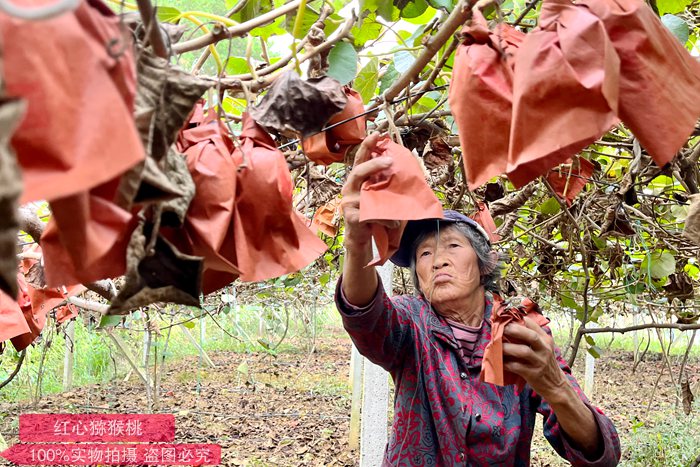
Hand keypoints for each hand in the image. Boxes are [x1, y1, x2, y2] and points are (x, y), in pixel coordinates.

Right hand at [340, 132, 397, 248]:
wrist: (362, 238)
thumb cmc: (373, 213)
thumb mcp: (380, 195)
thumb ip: (386, 182)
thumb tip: (406, 165)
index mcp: (357, 180)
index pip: (360, 158)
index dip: (367, 145)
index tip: (377, 133)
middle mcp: (350, 188)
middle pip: (358, 171)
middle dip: (373, 164)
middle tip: (389, 161)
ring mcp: (348, 202)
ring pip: (367, 196)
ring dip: (384, 199)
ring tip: (400, 202)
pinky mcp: (352, 218)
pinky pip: (371, 215)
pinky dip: (385, 219)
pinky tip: (395, 223)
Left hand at [502, 316, 568, 398]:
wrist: (556, 385)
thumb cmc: (546, 364)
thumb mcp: (544, 348)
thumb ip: (533, 338)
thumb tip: (512, 326)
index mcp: (546, 340)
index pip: (534, 325)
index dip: (520, 319)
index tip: (507, 318)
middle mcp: (545, 349)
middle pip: (531, 336)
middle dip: (515, 330)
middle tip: (501, 329)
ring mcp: (540, 362)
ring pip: (523, 351)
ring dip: (507, 347)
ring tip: (497, 346)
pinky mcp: (533, 374)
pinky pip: (517, 367)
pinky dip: (506, 363)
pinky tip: (499, 361)